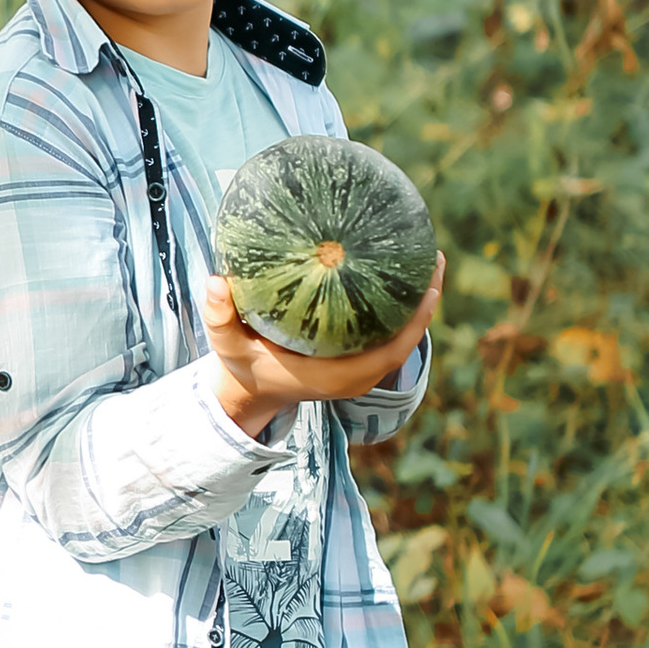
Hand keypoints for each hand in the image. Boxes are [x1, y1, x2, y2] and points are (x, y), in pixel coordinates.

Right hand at [200, 256, 444, 440]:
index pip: (393, 350)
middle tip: (433, 255)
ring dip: (414, 301)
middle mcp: (356, 374)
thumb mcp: (228, 345)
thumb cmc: (243, 368)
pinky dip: (396, 307)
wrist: (248, 391)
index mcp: (339, 375)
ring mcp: (357, 367)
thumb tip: (214, 282)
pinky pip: (386, 332)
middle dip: (424, 299)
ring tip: (424, 257)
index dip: (417, 320)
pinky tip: (394, 271)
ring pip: (399, 335)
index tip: (430, 285)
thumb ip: (218, 317)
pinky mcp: (354, 359)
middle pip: (407, 338)